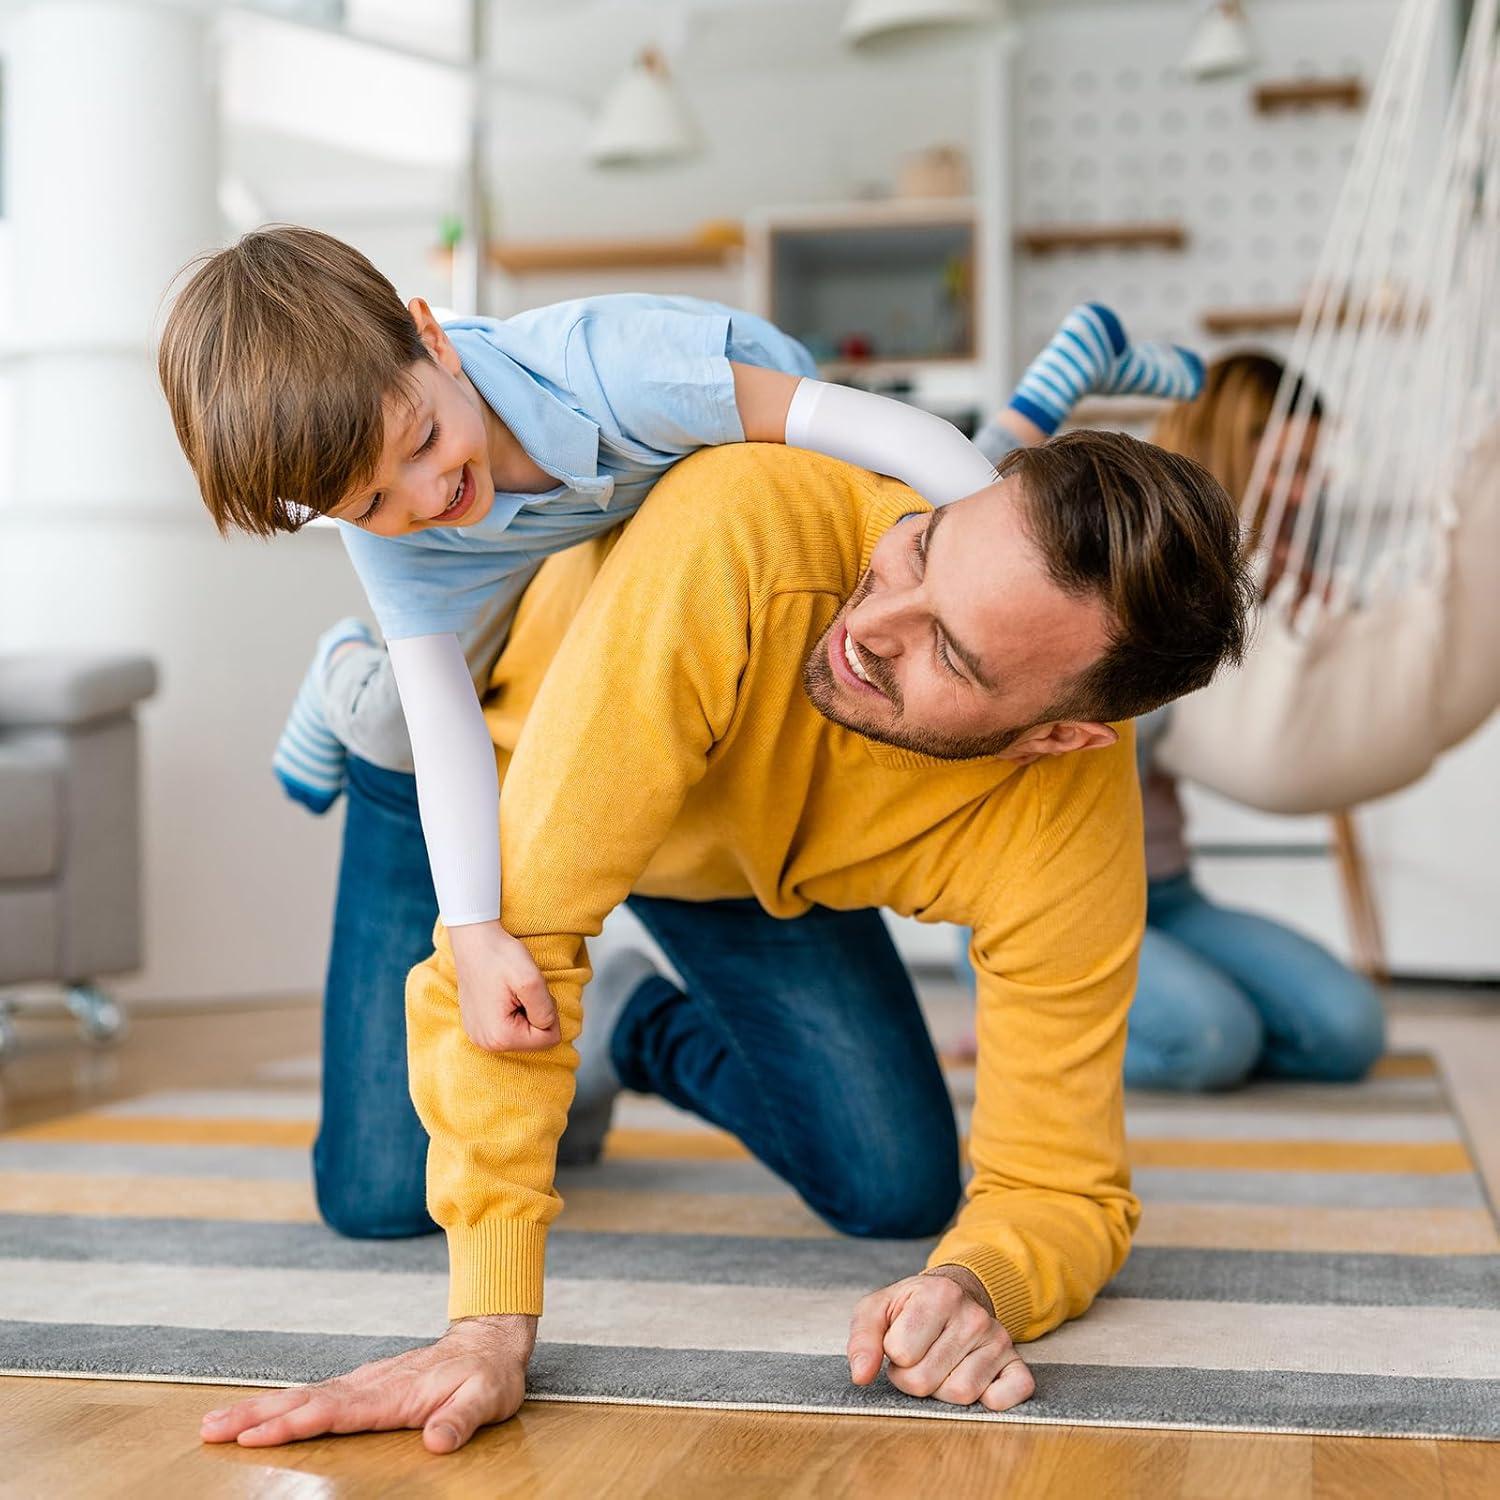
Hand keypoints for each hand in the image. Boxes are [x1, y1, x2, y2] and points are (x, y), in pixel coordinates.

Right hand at [200, 1314, 534, 1453]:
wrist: (490, 1340)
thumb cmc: (488, 1375)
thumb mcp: (486, 1399)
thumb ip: (461, 1419)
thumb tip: (438, 1442)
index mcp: (392, 1393)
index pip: (334, 1411)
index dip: (293, 1424)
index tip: (254, 1435)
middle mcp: (370, 1384)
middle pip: (305, 1400)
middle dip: (256, 1416)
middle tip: (209, 1429)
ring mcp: (365, 1382)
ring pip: (305, 1395)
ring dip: (260, 1409)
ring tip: (216, 1423)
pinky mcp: (365, 1384)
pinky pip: (317, 1394)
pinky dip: (284, 1404)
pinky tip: (262, 1413)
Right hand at [449, 920, 560, 1052]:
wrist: (474, 941)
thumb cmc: (500, 956)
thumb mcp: (532, 980)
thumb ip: (546, 1010)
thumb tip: (549, 1028)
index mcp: (500, 1037)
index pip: (549, 1039)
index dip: (549, 1012)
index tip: (532, 993)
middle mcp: (486, 1044)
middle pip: (536, 1039)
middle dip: (537, 1014)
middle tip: (523, 991)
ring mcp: (479, 1037)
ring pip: (524, 1034)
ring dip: (526, 1012)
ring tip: (513, 993)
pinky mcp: (477, 1028)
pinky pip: (509, 1029)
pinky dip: (513, 1012)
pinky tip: (503, 996)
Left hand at [846, 1267, 1034, 1410]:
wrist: (951, 1295)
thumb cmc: (910, 1307)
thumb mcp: (878, 1309)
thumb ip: (862, 1339)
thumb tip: (861, 1376)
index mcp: (939, 1294)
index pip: (902, 1354)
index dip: (894, 1356)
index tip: (900, 1342)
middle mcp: (973, 1314)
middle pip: (927, 1380)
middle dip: (912, 1378)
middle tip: (918, 1357)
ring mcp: (998, 1338)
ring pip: (961, 1394)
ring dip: (942, 1389)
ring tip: (940, 1364)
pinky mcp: (1016, 1361)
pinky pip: (1009, 1396)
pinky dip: (990, 1400)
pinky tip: (975, 1380)